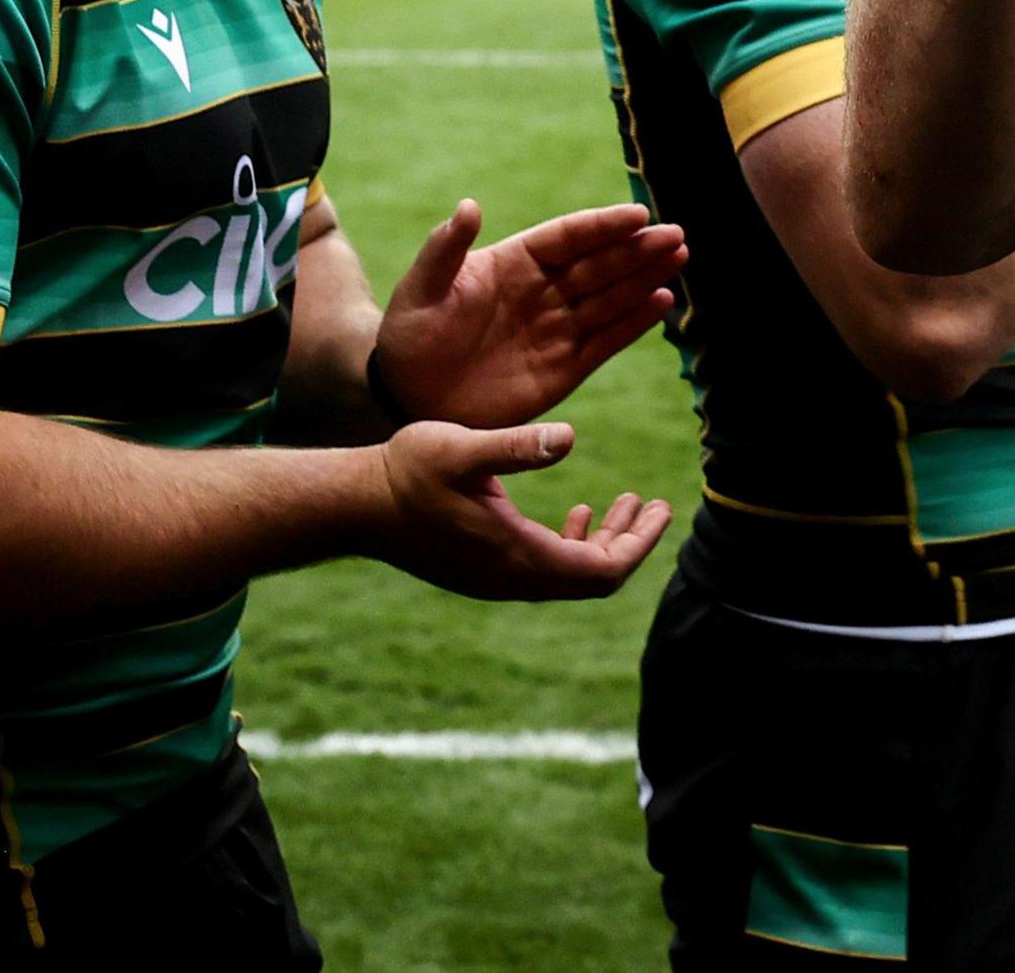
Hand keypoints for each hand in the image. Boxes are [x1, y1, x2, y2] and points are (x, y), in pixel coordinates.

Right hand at [371, 420, 671, 601]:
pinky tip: (577, 510)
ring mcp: (495, 580)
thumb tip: (570, 436)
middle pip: (593, 579)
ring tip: (622, 502)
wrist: (352, 505)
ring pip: (570, 575)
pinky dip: (571, 543)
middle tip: (655, 505)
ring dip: (602, 542)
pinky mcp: (481, 571)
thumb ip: (517, 447)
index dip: (639, 544)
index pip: (602, 571)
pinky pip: (546, 570)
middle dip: (630, 543)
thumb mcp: (463, 448)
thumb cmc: (405, 472)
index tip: (662, 508)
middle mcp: (511, 579)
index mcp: (517, 556)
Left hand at [372, 199, 684, 428]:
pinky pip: (606, 341)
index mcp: (513, 263)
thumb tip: (469, 206)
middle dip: (637, 249)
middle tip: (675, 235)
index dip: (602, 226)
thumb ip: (444, 251)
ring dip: (645, 279)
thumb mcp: (418, 291)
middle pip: (599, 264)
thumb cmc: (409, 338)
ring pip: (611, 298)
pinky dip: (634, 324)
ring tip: (678, 259)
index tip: (638, 214)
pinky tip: (661, 303)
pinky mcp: (565, 368)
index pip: (567, 238)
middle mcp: (543, 292)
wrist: (408, 398)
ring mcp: (557, 329)